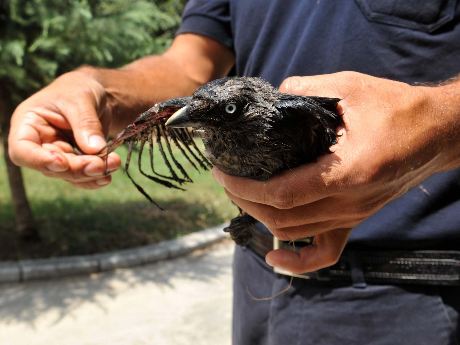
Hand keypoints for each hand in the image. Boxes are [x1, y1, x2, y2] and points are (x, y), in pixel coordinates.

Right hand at [8, 69, 120, 188]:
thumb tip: (95, 149)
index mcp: (28, 124)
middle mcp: (39, 144)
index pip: (22, 150)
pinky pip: (82, 176)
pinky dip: (95, 178)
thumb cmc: (80, 88)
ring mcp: (57, 155)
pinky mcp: (74, 161)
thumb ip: (86, 123)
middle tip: (101, 165)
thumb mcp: (82, 99)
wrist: (96, 93)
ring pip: (68, 175)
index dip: (39, 160)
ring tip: (114, 163)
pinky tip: (108, 174)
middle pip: (50, 168)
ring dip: (90, 174)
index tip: (62, 163)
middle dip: (76, 169)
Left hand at [213, 71, 458, 272]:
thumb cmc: (398, 109)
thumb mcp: (351, 88)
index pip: (281, 193)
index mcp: (346, 172)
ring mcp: (353, 215)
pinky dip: (297, 261)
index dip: (244, 187)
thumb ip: (308, 90)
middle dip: (245, 200)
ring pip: (296, 232)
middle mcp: (349, 202)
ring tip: (242, 194)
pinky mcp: (355, 218)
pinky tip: (274, 256)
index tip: (221, 173)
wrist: (437, 133)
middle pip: (282, 217)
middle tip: (226, 178)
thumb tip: (275, 94)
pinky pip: (325, 252)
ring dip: (262, 217)